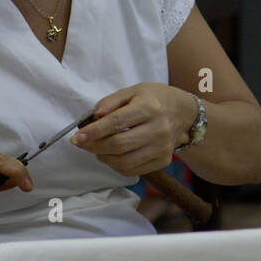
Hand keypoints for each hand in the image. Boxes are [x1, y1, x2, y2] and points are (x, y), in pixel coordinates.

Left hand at [71, 83, 195, 176]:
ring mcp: (162, 148)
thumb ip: (110, 102)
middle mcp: (158, 129)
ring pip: (124, 162)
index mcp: (149, 108)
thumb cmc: (154, 99)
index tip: (76, 137)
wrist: (183, 113)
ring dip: (103, 157)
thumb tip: (93, 117)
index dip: (93, 132)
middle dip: (94, 146)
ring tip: (97, 148)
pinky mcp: (163, 161)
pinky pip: (133, 170)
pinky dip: (116, 165)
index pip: (116, 123)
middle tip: (81, 143)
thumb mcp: (133, 91)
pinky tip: (111, 155)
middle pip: (118, 145)